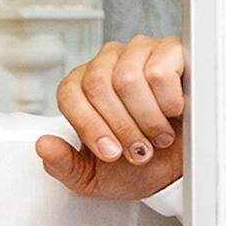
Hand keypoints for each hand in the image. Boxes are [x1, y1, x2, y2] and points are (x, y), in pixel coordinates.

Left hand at [36, 35, 183, 199]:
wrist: (181, 167)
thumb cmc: (137, 165)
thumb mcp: (92, 175)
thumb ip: (62, 164)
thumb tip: (44, 146)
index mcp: (81, 86)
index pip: (70, 93)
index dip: (89, 126)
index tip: (110, 153)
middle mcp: (106, 62)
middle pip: (98, 84)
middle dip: (121, 127)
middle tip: (138, 149)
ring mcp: (138, 52)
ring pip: (128, 78)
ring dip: (147, 119)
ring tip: (157, 135)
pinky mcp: (170, 50)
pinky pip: (160, 72)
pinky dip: (169, 103)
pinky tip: (174, 113)